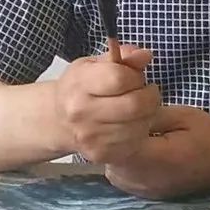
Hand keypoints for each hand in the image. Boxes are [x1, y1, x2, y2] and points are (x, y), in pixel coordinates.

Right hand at [54, 44, 159, 162]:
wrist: (59, 120)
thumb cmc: (80, 88)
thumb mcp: (96, 63)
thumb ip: (123, 56)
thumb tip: (145, 56)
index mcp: (79, 85)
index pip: (119, 78)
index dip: (135, 75)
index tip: (134, 76)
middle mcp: (82, 113)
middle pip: (135, 104)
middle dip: (149, 96)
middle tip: (145, 92)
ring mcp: (91, 137)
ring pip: (140, 124)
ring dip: (148, 114)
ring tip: (137, 108)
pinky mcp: (101, 154)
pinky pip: (136, 141)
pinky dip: (140, 130)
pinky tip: (131, 123)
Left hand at [104, 105, 209, 199]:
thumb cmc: (207, 133)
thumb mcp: (180, 115)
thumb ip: (149, 117)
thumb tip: (123, 115)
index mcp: (160, 158)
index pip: (121, 148)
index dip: (113, 132)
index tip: (116, 116)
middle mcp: (151, 180)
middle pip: (113, 164)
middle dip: (111, 144)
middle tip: (119, 124)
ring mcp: (150, 191)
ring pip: (115, 175)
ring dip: (115, 157)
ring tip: (127, 138)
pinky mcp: (152, 195)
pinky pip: (125, 182)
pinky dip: (123, 168)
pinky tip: (135, 152)